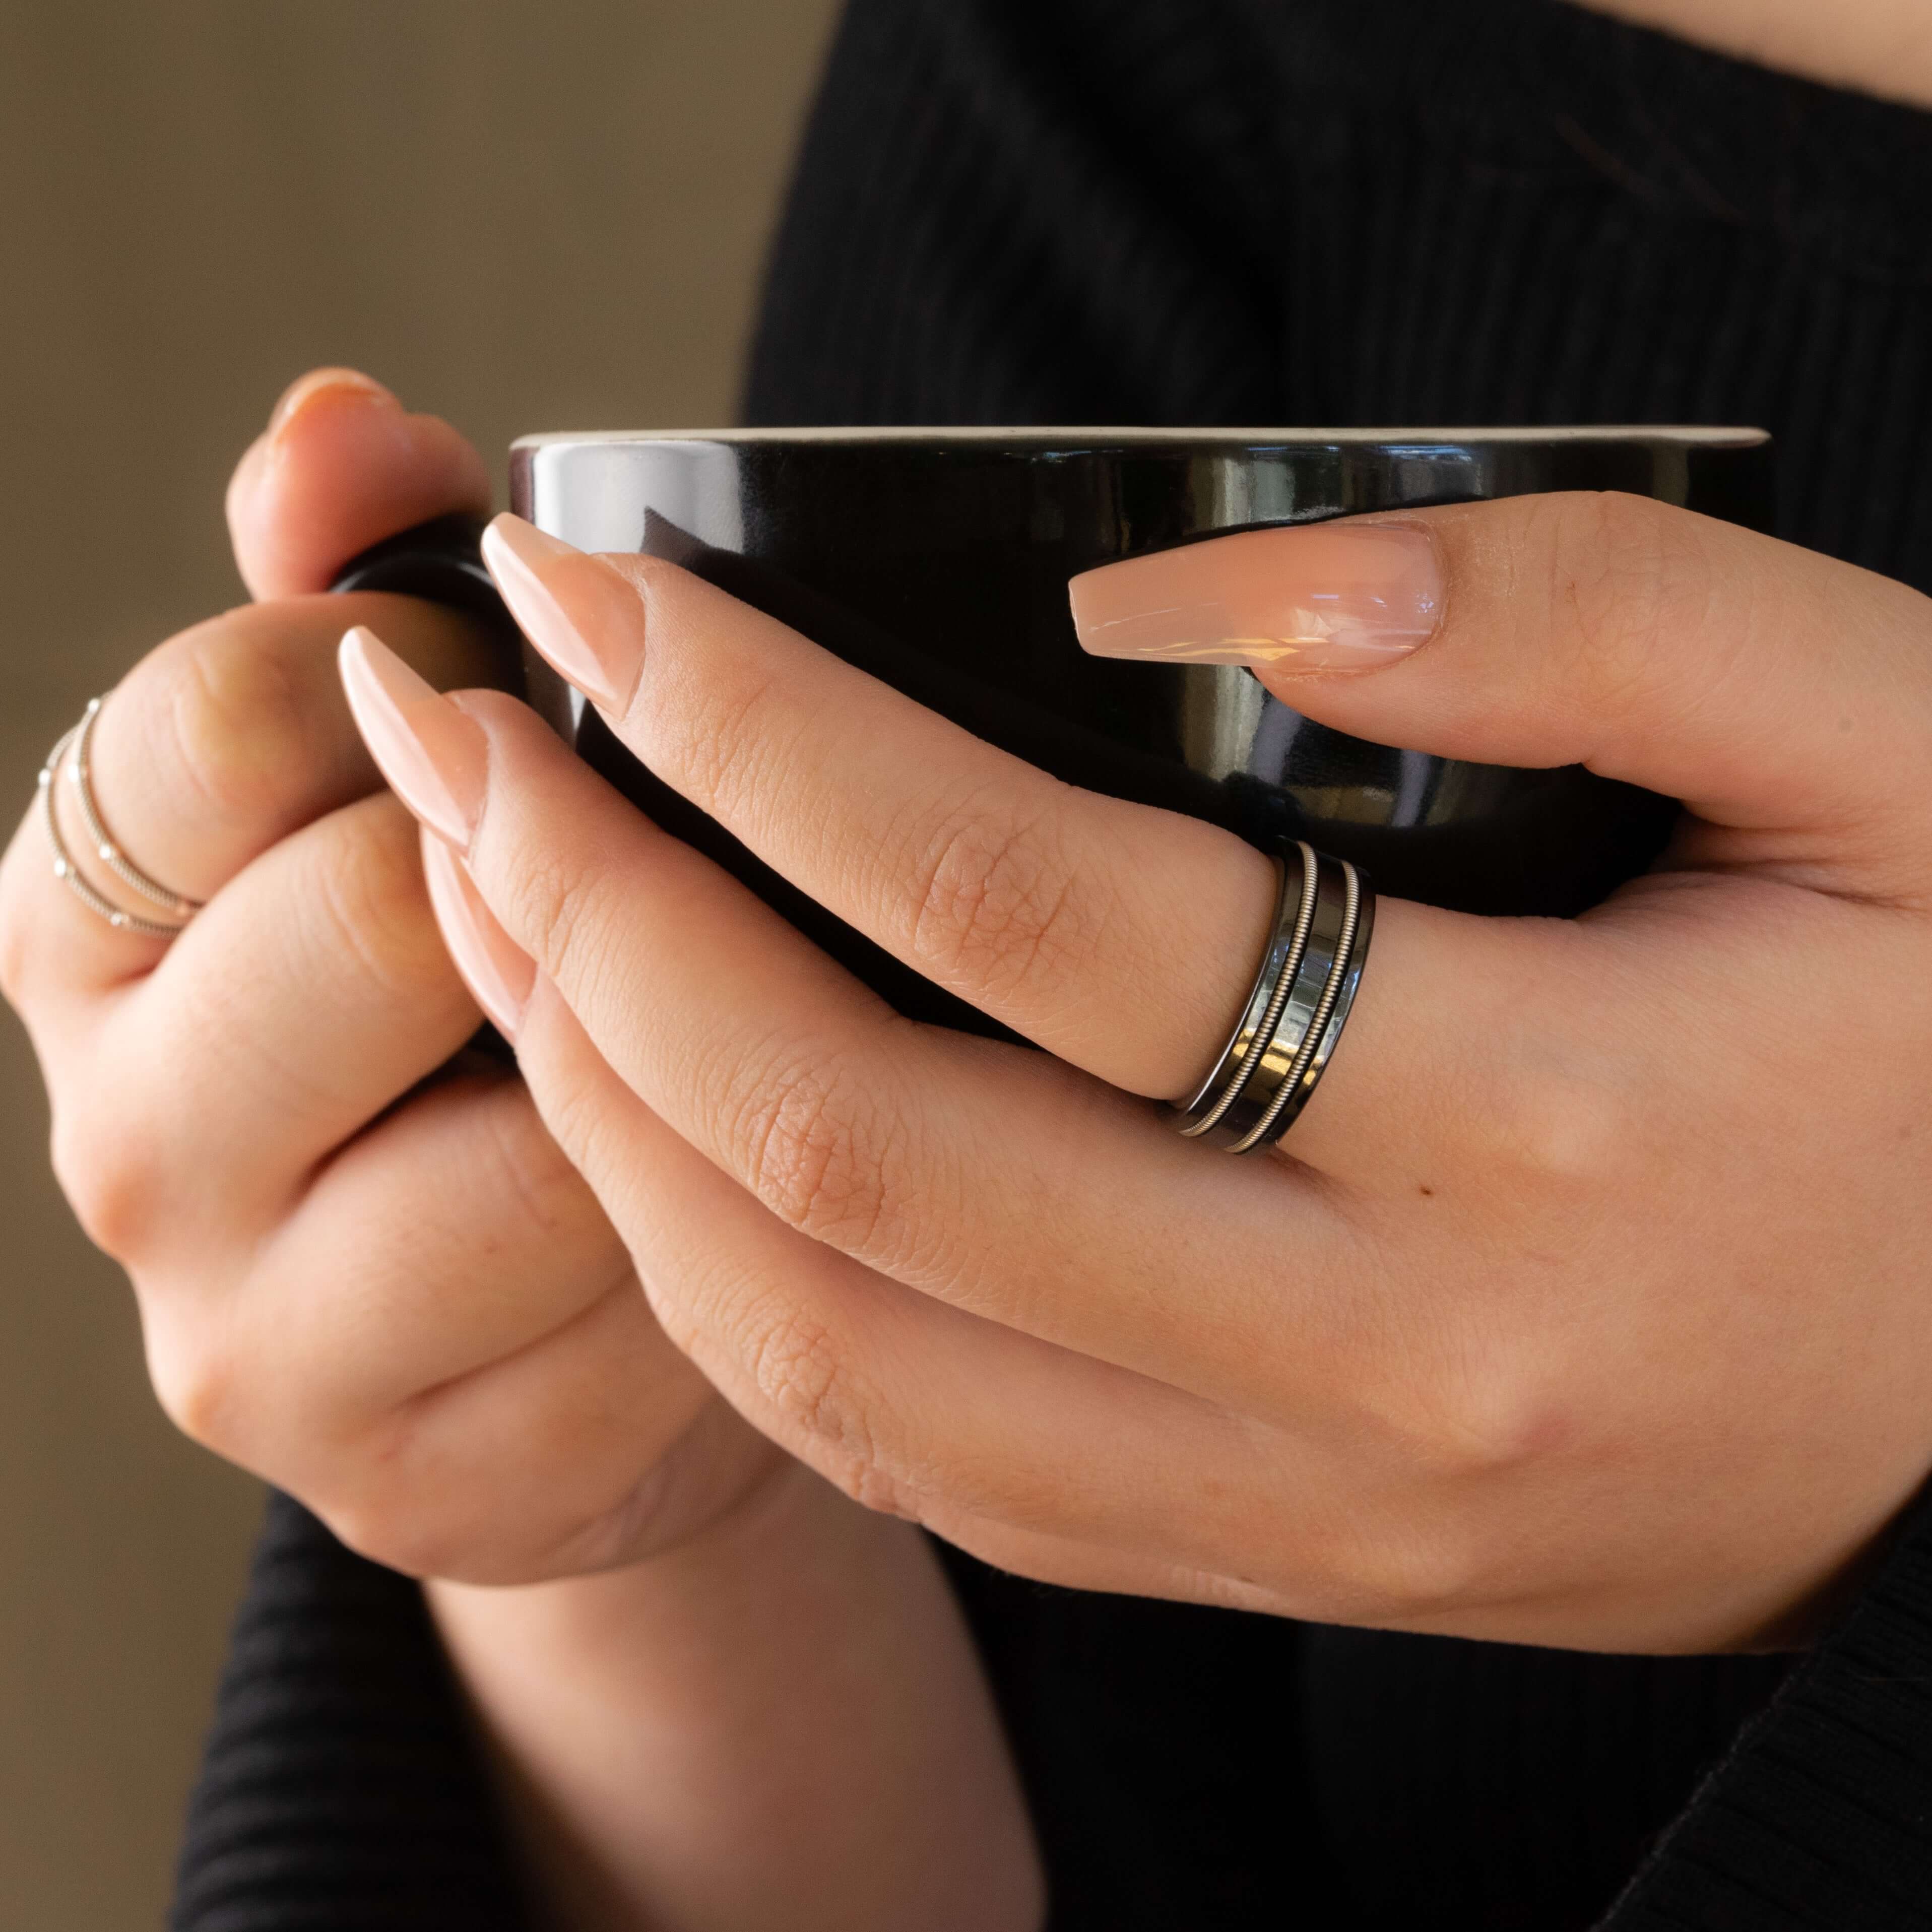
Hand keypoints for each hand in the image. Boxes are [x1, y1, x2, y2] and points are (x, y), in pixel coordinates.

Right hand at [0, 370, 780, 1582]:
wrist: (533, 1314)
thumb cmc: (482, 986)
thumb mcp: (393, 777)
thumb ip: (355, 576)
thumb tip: (337, 420)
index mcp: (86, 919)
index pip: (221, 722)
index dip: (424, 675)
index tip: (533, 694)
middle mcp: (129, 1135)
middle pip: (376, 923)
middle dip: (555, 882)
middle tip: (656, 883)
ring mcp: (251, 1342)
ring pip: (541, 1143)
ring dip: (671, 1074)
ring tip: (713, 1050)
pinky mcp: (411, 1482)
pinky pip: (641, 1320)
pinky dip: (728, 1242)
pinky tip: (739, 1211)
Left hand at [347, 496, 1931, 1653]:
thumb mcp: (1888, 742)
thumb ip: (1569, 614)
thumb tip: (1199, 588)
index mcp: (1537, 1130)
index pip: (1023, 905)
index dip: (757, 728)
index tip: (592, 595)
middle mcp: (1377, 1365)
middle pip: (854, 1150)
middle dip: (591, 924)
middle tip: (452, 742)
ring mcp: (1304, 1506)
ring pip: (830, 1346)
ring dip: (613, 1122)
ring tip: (505, 922)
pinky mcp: (1271, 1559)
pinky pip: (916, 1457)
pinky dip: (735, 1289)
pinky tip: (664, 1132)